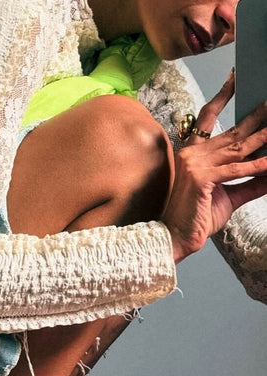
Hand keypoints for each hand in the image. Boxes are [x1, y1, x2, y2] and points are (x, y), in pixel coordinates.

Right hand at [162, 72, 266, 262]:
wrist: (177, 238)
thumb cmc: (198, 219)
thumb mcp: (230, 195)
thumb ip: (251, 182)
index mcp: (193, 154)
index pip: (207, 118)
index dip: (222, 97)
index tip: (235, 79)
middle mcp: (192, 154)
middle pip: (232, 131)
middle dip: (258, 117)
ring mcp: (195, 164)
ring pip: (238, 148)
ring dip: (265, 138)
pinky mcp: (201, 177)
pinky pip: (236, 169)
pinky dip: (258, 166)